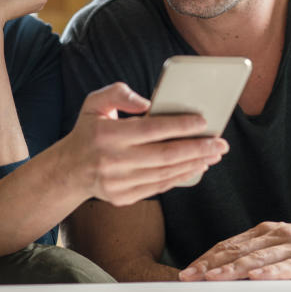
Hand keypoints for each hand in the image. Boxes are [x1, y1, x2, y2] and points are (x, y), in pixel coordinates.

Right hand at [60, 82, 228, 206]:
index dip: (180, 125)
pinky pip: (159, 187)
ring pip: (165, 173)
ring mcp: (118, 182)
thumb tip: (147, 103)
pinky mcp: (123, 197)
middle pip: (165, 155)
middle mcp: (113, 160)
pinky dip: (180, 177)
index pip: (151, 129)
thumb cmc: (89, 131)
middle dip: (198, 148)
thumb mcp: (94, 103)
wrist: (69, 169)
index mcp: (107, 134)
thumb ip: (118, 94)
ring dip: (194, 164)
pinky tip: (195, 168)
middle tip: (221, 143)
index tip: (203, 121)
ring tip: (213, 155)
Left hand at [178, 220, 290, 280]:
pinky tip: (256, 278)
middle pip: (238, 251)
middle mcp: (277, 235)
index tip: (187, 271)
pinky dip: (272, 273)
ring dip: (233, 269)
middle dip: (210, 265)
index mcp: (266, 231)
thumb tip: (229, 270)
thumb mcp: (284, 246)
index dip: (206, 258)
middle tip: (189, 277)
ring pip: (259, 259)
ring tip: (213, 278)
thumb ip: (260, 254)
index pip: (229, 245)